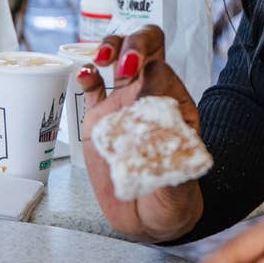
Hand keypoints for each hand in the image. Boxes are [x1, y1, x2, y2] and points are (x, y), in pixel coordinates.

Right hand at [79, 25, 203, 241]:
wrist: (149, 219)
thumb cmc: (171, 198)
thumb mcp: (179, 185)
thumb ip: (173, 167)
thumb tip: (166, 150)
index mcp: (173, 106)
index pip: (162, 70)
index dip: (148, 69)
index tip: (136, 82)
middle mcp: (149, 97)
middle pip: (147, 47)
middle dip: (134, 43)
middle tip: (121, 64)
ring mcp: (123, 105)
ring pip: (119, 56)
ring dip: (111, 47)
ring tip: (102, 59)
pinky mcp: (99, 120)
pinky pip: (92, 88)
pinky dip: (86, 75)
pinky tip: (84, 74)